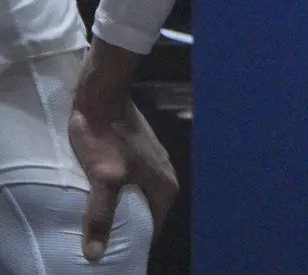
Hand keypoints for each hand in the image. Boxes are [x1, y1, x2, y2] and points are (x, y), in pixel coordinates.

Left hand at [69, 93, 177, 260]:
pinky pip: (132, 182)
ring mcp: (152, 160)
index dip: (135, 242)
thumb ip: (102, 216)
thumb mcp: (104, 178)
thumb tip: (95, 256)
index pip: (154, 228)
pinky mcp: (138, 150)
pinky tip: (100, 195)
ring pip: (138, 196)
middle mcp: (165, 173)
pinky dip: (118, 192)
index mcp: (165, 184)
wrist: (103, 97)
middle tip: (104, 242)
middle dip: (128, 227)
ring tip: (99, 223)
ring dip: (121, 209)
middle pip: (147, 212)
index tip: (116, 254)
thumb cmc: (108, 137)